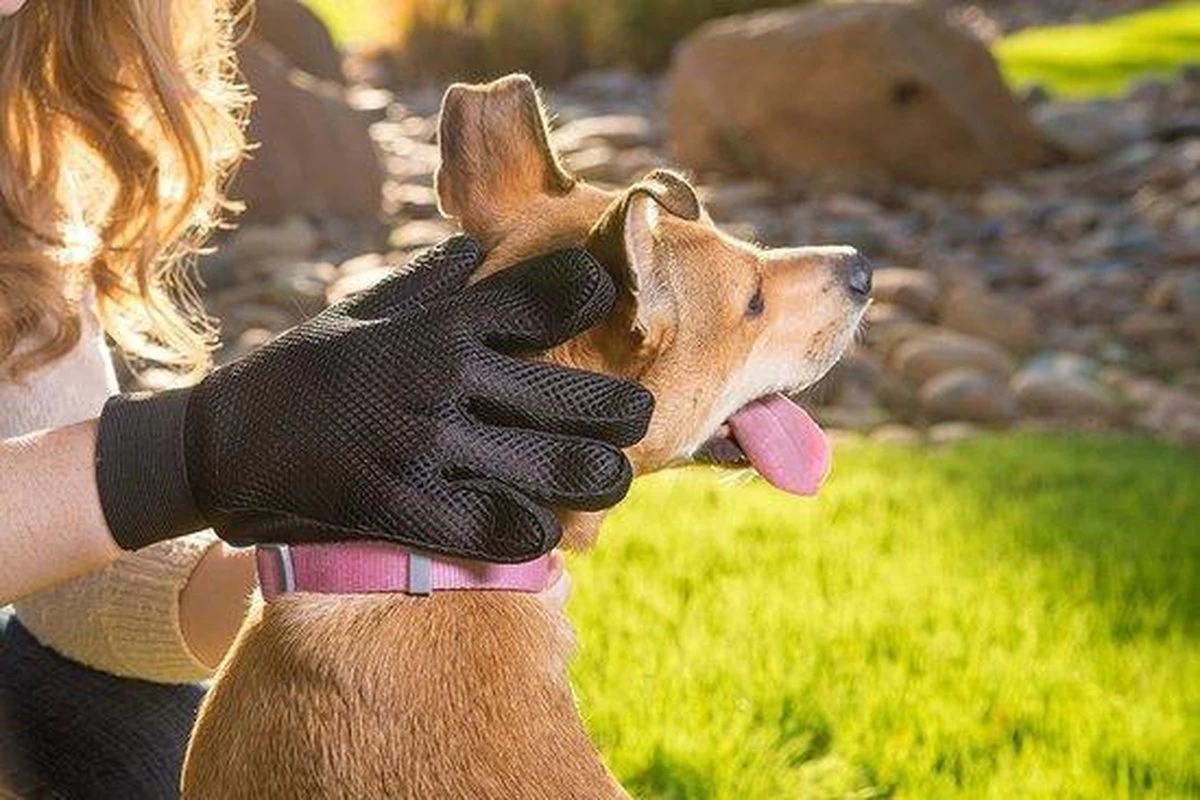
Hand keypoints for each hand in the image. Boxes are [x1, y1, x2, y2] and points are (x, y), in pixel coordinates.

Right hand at [95, 236, 652, 561]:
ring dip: (596, 478)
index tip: (610, 304)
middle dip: (621, 412)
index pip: (546, 299)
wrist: (221, 444)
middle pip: (570, 396)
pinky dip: (532, 533)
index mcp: (436, 324)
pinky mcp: (400, 508)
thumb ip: (429, 284)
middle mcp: (440, 380)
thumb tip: (480, 249)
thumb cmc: (302, 369)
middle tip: (637, 417)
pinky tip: (544, 529)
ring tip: (610, 477)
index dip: (591, 296)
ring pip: (550, 469)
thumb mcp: (360, 312)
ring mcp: (422, 448)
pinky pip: (495, 529)